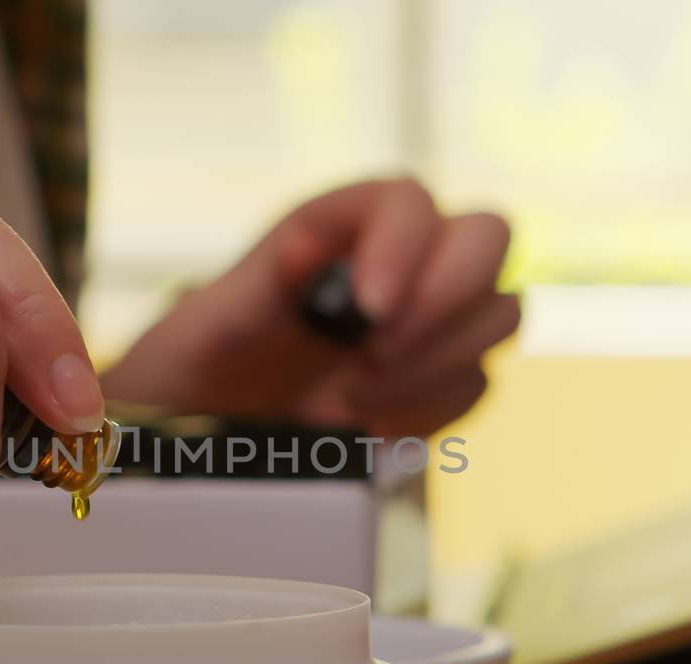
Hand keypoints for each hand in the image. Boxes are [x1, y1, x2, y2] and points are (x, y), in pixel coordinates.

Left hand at [102, 178, 517, 436]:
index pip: (407, 199)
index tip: (370, 309)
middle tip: (379, 350)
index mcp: (339, 226)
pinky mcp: (436, 383)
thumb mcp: (205, 325)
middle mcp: (396, 262)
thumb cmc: (191, 368)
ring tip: (354, 394)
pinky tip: (368, 422)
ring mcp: (426, 322)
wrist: (199, 439)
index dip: (405, 244)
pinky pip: (476, 383)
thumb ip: (258, 283)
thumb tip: (309, 247)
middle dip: (448, 296)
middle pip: (487, 236)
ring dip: (439, 359)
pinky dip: (431, 407)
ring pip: (499, 312)